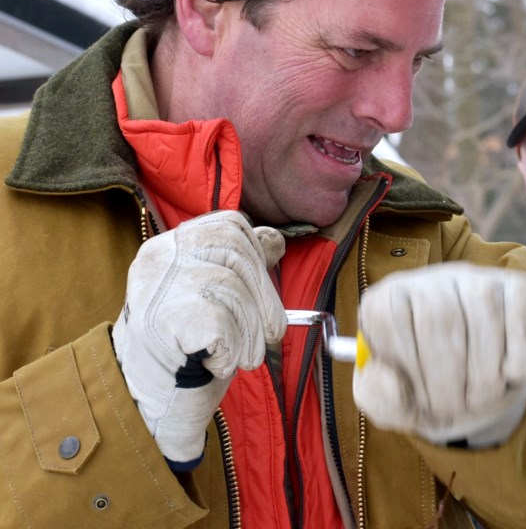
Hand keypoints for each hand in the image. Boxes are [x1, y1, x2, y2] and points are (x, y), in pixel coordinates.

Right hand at [111, 210, 285, 467]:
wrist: (145, 405)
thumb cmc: (186, 350)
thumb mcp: (212, 299)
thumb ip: (239, 267)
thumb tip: (275, 240)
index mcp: (168, 249)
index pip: (229, 226)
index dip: (259, 255)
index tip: (263, 289)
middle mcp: (158, 259)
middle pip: (236, 253)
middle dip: (265, 297)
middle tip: (271, 332)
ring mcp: (157, 288)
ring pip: (232, 288)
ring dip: (250, 331)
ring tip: (240, 355)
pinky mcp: (163, 321)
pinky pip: (222, 324)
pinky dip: (232, 349)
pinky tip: (217, 363)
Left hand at [353, 262, 525, 447]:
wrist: (485, 391)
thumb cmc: (433, 392)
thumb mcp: (397, 403)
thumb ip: (378, 396)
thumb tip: (385, 374)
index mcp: (392, 300)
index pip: (388, 317)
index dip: (406, 368)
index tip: (421, 401)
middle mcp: (435, 280)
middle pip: (440, 318)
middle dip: (447, 380)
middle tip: (452, 411)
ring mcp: (481, 280)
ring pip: (484, 315)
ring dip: (484, 377)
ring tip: (479, 400)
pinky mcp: (523, 290)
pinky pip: (520, 320)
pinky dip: (517, 361)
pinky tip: (509, 375)